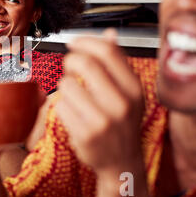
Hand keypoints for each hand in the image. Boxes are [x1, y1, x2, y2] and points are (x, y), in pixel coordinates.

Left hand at [56, 29, 144, 173]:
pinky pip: (60, 106)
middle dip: (70, 60)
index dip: (86, 42)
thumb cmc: (121, 123)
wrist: (120, 162)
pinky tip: (72, 112)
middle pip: (86, 63)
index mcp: (134, 88)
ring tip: (73, 95)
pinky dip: (61, 105)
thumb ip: (116, 64)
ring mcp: (104, 120)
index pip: (108, 52)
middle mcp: (122, 103)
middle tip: (69, 66)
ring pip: (67, 85)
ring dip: (64, 86)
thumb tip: (109, 34)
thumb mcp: (127, 93)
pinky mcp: (85, 134)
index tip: (74, 43)